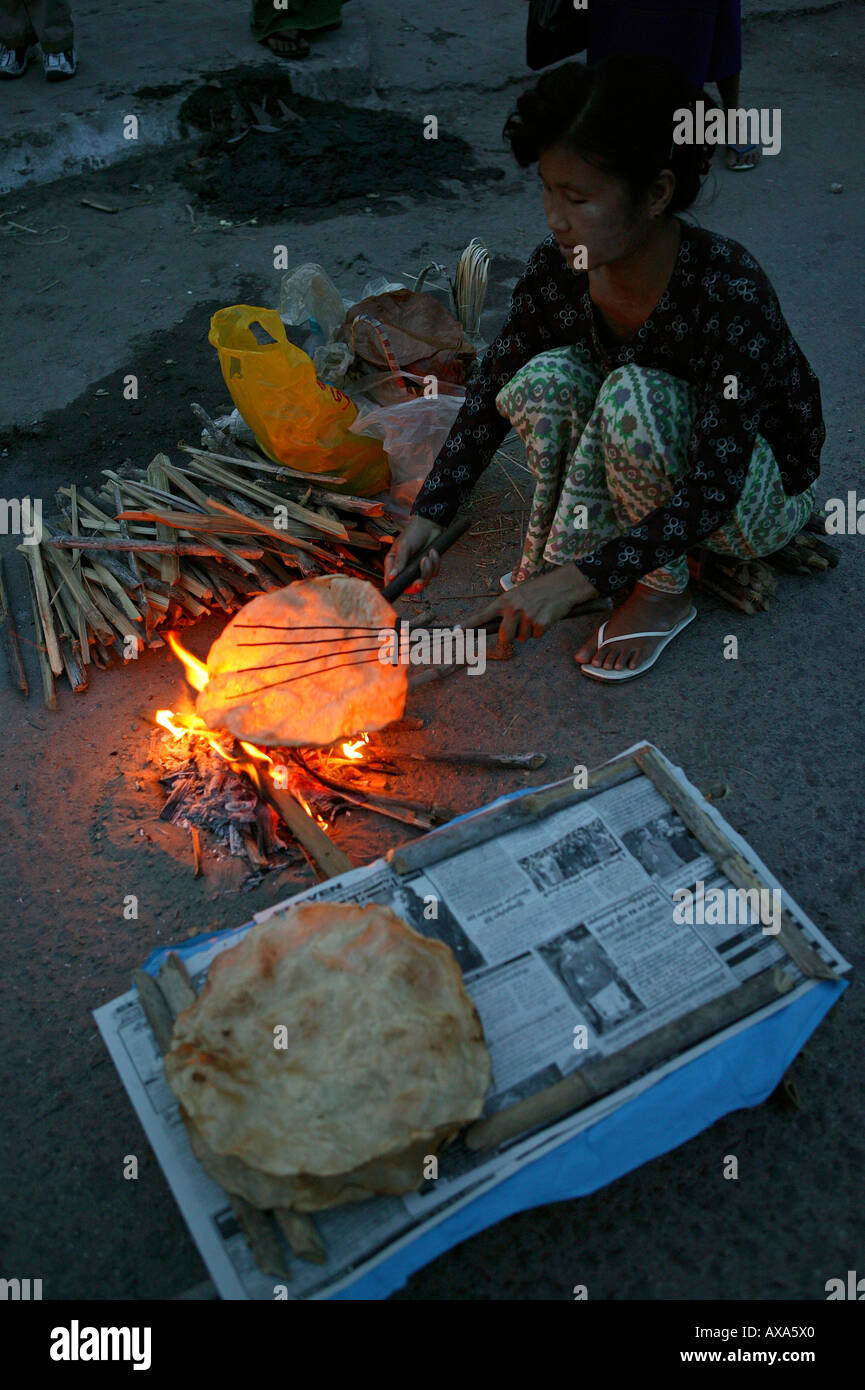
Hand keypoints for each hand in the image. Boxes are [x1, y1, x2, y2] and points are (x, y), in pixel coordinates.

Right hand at [383, 515, 444, 593]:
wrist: (429, 525)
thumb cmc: (413, 533)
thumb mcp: (404, 546)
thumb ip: (399, 562)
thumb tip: (391, 577)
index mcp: (394, 564)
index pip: (391, 581)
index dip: (395, 588)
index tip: (402, 588)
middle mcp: (405, 569)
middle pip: (410, 587)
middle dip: (416, 585)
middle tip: (419, 581)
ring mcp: (418, 569)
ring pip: (424, 580)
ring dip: (427, 569)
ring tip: (427, 556)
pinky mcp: (429, 567)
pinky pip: (434, 573)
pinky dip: (435, 563)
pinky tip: (432, 552)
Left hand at [472, 565, 598, 642]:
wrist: (563, 585)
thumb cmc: (541, 590)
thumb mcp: (520, 594)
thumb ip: (508, 610)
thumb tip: (501, 630)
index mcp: (505, 600)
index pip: (483, 615)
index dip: (469, 625)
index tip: (456, 631)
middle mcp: (513, 608)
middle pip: (504, 636)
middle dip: (511, 637)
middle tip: (521, 626)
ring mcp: (526, 616)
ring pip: (522, 638)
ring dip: (529, 631)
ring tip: (537, 614)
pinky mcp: (540, 623)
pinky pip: (536, 636)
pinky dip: (541, 630)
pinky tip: (546, 617)